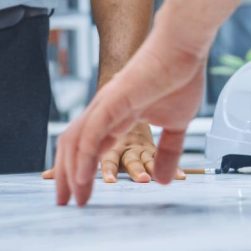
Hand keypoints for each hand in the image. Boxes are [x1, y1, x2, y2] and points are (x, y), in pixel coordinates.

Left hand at [53, 17, 205, 205]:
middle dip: (66, 176)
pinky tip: (81, 176)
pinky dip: (83, 156)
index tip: (78, 195)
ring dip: (70, 172)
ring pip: (76, 142)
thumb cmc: (179, 78)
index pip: (88, 147)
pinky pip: (91, 133)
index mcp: (115, 117)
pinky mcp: (113, 100)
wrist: (184, 48)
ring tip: (71, 196)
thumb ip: (168, 152)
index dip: (79, 170)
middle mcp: (103, 112)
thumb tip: (164, 180)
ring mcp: (106, 105)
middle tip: (66, 203)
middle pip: (72, 146)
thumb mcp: (177, 126)